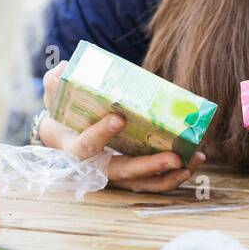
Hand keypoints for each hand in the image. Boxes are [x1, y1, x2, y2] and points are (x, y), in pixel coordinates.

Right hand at [38, 62, 204, 192]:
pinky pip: (152, 181)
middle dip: (149, 166)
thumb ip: (55, 82)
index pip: (86, 146)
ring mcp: (115, 174)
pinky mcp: (131, 175)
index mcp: (74, 147)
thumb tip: (65, 67)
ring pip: (142, 182)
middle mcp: (95, 167)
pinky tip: (193, 160)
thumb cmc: (63, 113)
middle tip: (174, 157)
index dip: (101, 134)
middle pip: (123, 172)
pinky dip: (174, 175)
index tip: (119, 118)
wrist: (65, 136)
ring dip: (169, 175)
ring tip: (192, 159)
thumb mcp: (54, 96)